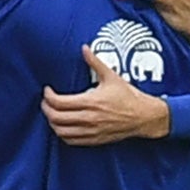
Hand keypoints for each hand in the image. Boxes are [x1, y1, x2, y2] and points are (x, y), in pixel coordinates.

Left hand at [41, 46, 170, 143]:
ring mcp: (91, 131)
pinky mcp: (94, 140)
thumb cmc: (128, 96)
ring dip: (52, 123)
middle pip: (56, 118)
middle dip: (46, 109)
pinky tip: (62, 126)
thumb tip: (84, 48)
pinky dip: (62, 134)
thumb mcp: (111, 76)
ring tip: (52, 113)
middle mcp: (89, 118)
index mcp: (91, 102)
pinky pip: (71, 141)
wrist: (143, 116)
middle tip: (46, 102)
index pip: (59, 102)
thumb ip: (94, 62)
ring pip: (61, 131)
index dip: (48, 97)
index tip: (47, 91)